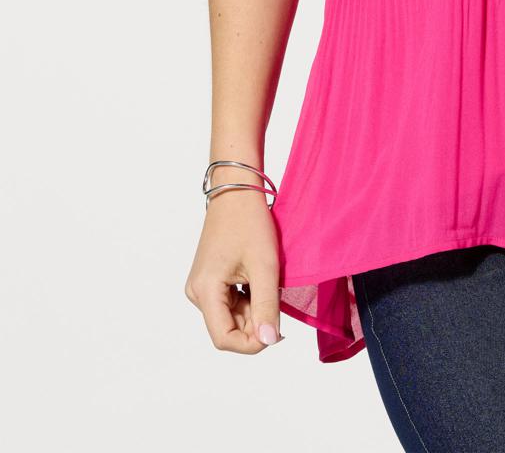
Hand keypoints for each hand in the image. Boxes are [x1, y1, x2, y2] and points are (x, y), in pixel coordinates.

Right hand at [184, 186, 284, 352]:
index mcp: (204, 291)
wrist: (237, 191)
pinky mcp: (209, 279)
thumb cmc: (250, 222)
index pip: (224, 338)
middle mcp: (196, 292)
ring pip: (230, 315)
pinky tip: (260, 279)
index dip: (251, 343)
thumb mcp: (265, 266)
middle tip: (278, 299)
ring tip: (269, 282)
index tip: (277, 333)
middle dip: (255, 322)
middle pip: (227, 327)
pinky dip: (248, 298)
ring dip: (253, 309)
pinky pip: (229, 301)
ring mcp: (201, 286)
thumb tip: (268, 341)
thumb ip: (266, 306)